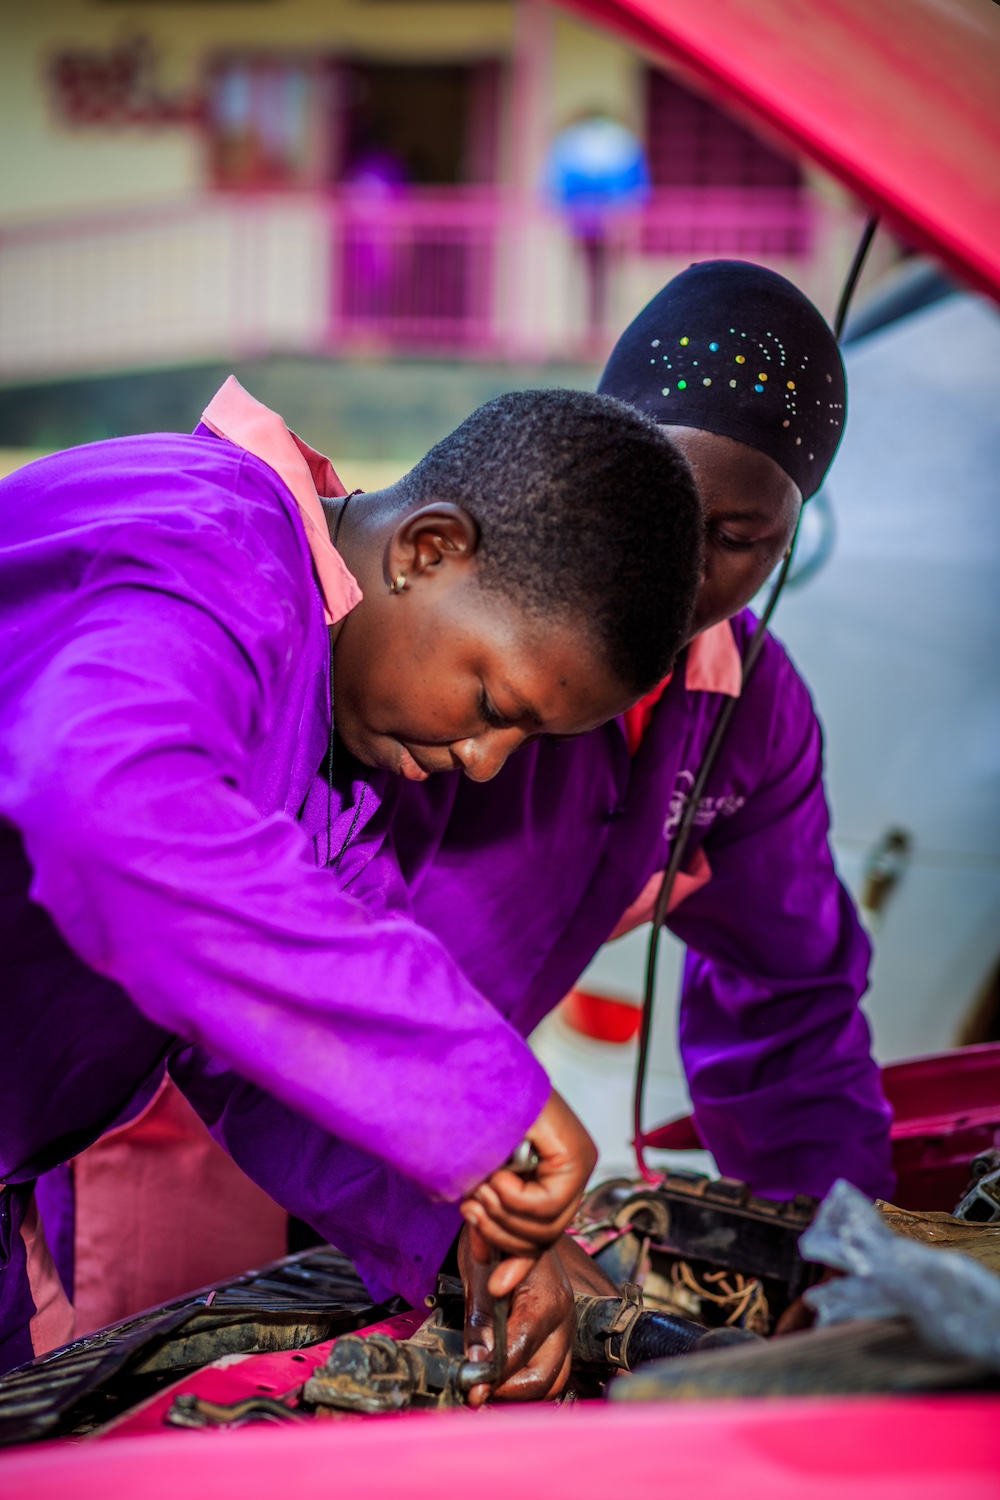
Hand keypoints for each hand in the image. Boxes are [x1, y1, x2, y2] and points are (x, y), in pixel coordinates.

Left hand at [458, 1226, 574, 1406]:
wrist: (512, 1219)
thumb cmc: (495, 1240)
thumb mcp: (479, 1272)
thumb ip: (480, 1318)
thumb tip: (477, 1361)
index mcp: (546, 1298)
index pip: (522, 1350)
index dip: (495, 1376)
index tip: (471, 1389)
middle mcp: (564, 1316)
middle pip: (544, 1376)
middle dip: (509, 1392)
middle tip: (475, 1393)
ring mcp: (566, 1325)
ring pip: (551, 1379)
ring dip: (519, 1391)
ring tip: (486, 1388)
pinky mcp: (560, 1331)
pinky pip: (550, 1368)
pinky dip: (527, 1380)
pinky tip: (501, 1377)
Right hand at [460, 1090, 596, 1297]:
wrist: (467, 1081)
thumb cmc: (471, 1124)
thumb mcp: (483, 1189)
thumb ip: (494, 1228)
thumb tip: (495, 1276)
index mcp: (552, 1176)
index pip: (542, 1236)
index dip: (518, 1262)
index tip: (496, 1285)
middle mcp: (573, 1169)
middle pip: (544, 1238)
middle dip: (501, 1232)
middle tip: (471, 1208)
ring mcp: (580, 1161)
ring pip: (546, 1226)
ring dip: (503, 1213)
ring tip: (481, 1186)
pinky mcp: (577, 1155)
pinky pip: (547, 1205)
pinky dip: (515, 1197)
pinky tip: (499, 1175)